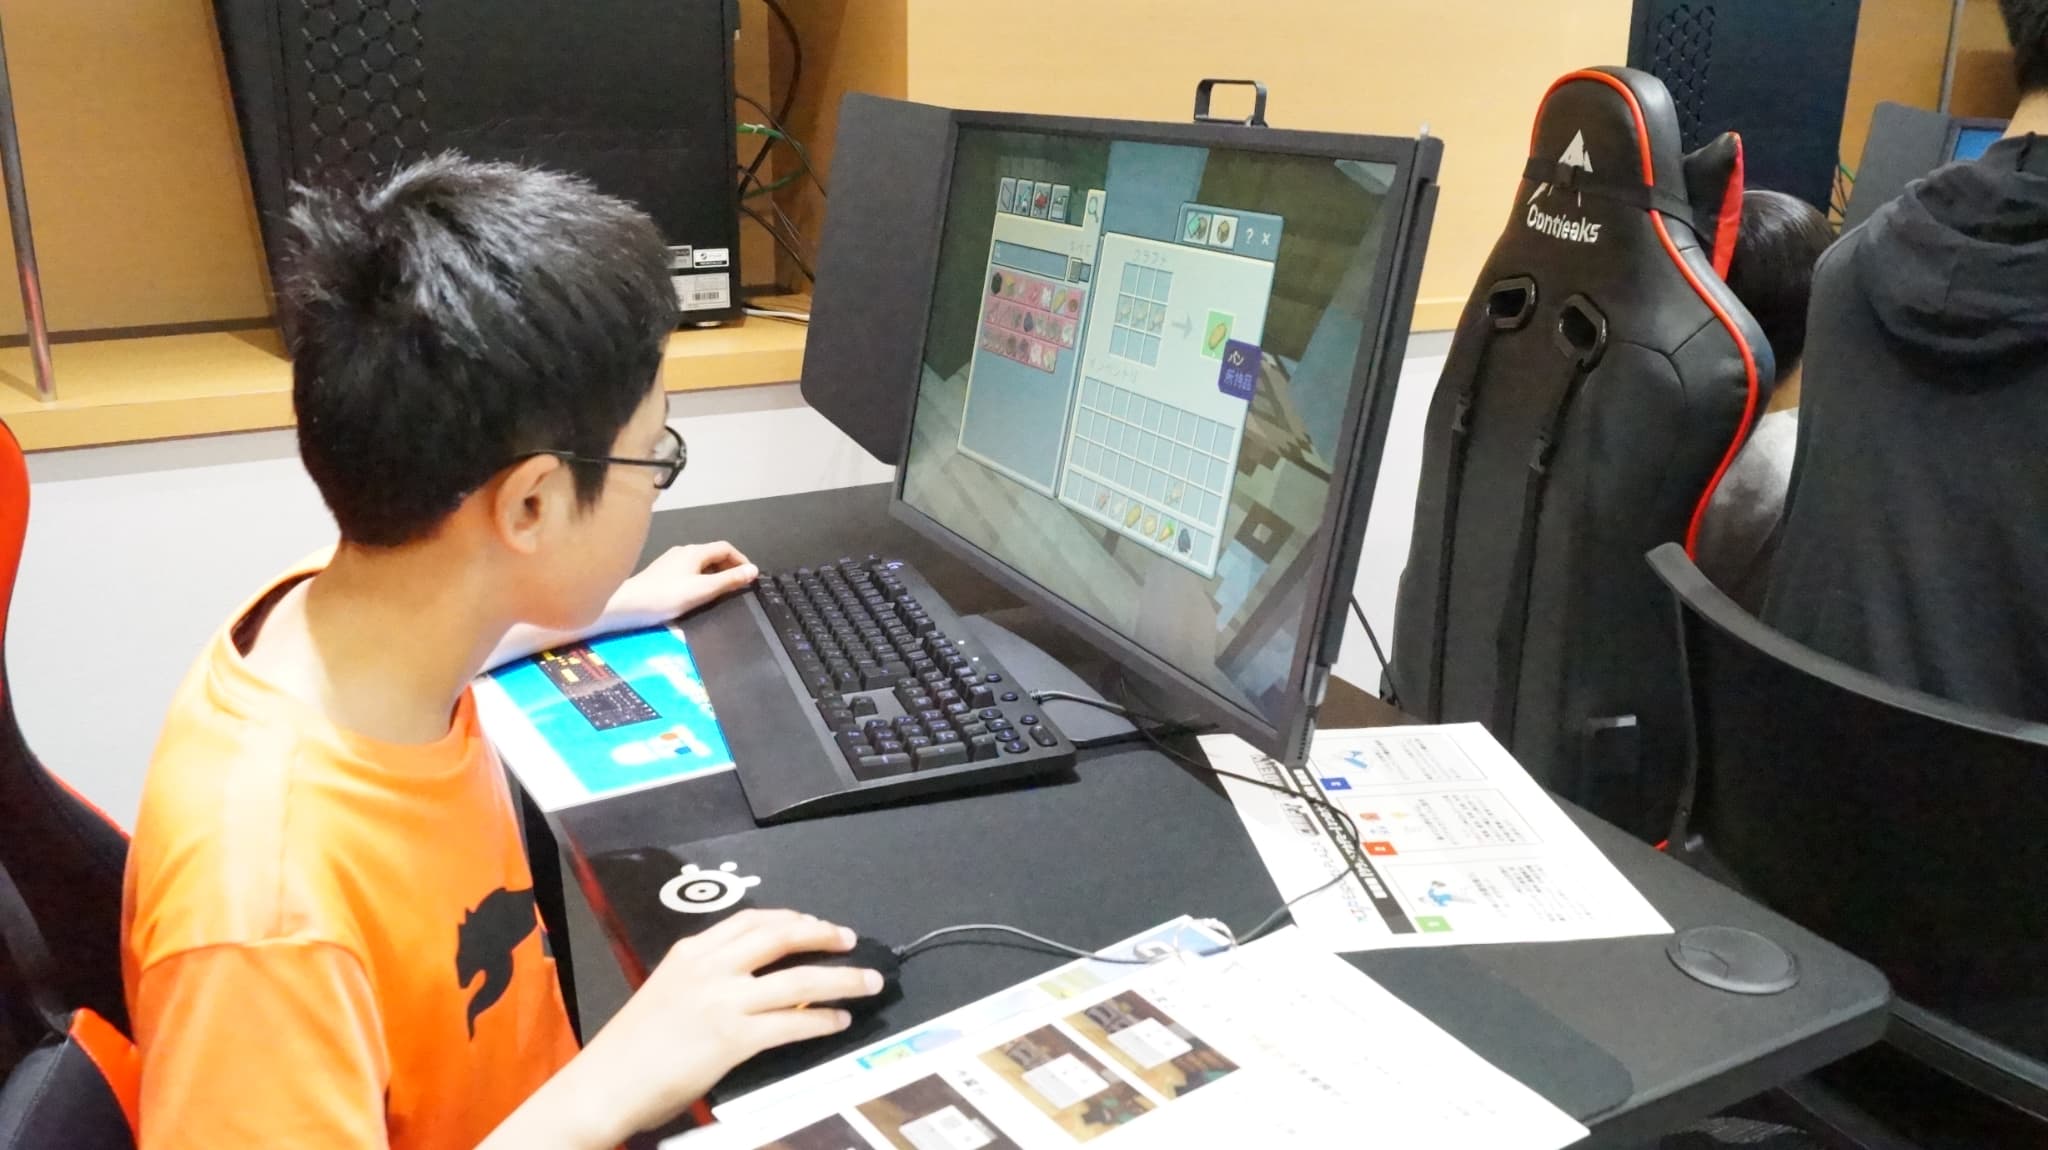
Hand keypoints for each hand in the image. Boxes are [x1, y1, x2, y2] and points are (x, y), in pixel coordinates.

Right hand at [549, 911, 881, 1145]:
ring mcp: (723, 1001)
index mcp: (691, 952)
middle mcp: (710, 967)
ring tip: (867, 981)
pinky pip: (791, 1025)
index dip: (791, 918)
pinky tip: (839, 1021)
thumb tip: (754, 981)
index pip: (751, 920)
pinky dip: (822, 1021)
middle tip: (849, 939)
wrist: (606, 1084)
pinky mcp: (733, 1039)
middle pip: (781, 936)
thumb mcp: (667, 991)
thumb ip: (706, 978)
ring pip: (798, 981)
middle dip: (823, 934)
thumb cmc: (632, 1047)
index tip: (815, 922)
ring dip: (840, 980)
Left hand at [608, 541, 758, 628]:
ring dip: (715, 574)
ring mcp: (671, 560)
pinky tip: (698, 593)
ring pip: (701, 562)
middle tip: (738, 586)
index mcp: (695, 551)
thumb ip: (729, 580)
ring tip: (721, 591)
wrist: (628, 605)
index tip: (750, 576)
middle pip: (713, 554)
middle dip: (729, 567)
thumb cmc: (667, 597)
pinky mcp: (662, 572)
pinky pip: (689, 570)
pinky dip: (701, 578)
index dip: (741, 560)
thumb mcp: (703, 590)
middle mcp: (683, 551)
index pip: (726, 548)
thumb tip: (753, 570)